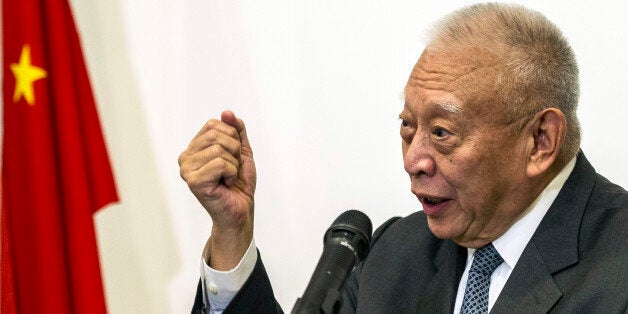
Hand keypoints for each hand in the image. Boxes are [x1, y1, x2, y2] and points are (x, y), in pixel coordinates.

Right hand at [179, 110, 255, 268]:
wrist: (240, 210)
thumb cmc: (238, 183)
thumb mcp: (242, 151)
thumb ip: (236, 130)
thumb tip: (226, 112)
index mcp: (194, 148)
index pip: (214, 124)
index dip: (232, 138)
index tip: (232, 157)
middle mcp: (185, 157)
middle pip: (216, 135)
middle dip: (234, 151)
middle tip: (232, 169)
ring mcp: (186, 170)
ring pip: (219, 149)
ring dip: (233, 165)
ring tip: (227, 178)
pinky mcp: (193, 182)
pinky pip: (220, 163)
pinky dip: (230, 174)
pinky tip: (225, 185)